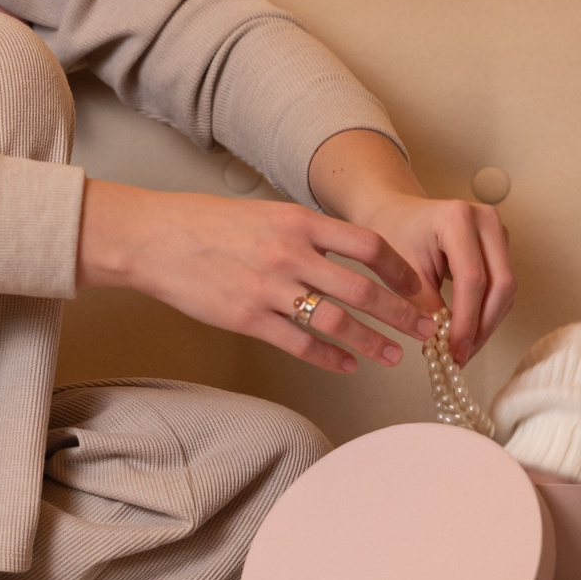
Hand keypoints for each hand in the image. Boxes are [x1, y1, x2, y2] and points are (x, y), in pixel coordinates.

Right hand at [77, 179, 437, 372]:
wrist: (153, 238)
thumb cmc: (204, 223)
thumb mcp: (264, 214)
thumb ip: (304, 233)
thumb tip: (344, 253)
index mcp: (297, 222)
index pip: (367, 245)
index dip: (400, 269)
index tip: (419, 286)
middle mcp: (289, 254)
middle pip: (363, 288)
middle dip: (401, 312)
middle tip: (426, 328)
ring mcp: (269, 288)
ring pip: (338, 320)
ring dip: (374, 341)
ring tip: (395, 355)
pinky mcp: (248, 319)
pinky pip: (301, 344)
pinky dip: (330, 357)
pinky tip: (348, 365)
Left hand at [361, 193, 516, 364]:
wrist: (397, 213)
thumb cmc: (394, 236)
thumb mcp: (400, 271)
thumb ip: (424, 305)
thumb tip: (445, 343)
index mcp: (456, 218)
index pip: (472, 279)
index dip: (466, 320)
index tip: (455, 351)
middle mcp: (485, 219)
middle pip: (501, 283)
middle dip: (483, 326)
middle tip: (462, 356)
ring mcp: (498, 230)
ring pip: (507, 288)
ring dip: (488, 323)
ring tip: (464, 350)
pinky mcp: (501, 245)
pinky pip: (503, 286)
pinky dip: (489, 312)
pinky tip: (470, 333)